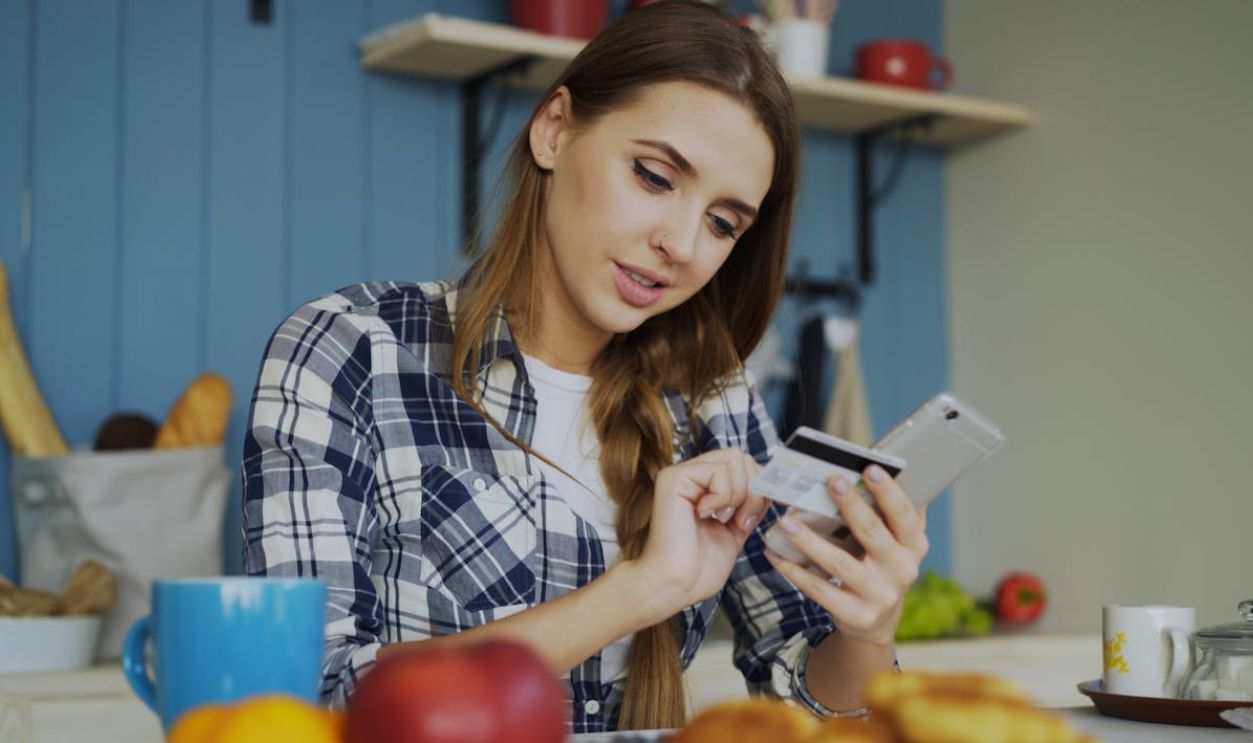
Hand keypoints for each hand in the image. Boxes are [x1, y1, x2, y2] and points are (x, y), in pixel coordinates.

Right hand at [636, 448, 770, 612]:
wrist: (674, 586)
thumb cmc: (699, 568)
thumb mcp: (736, 530)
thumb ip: (750, 504)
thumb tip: (771, 483)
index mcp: (705, 486)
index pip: (744, 464)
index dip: (761, 484)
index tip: (757, 515)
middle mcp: (692, 475)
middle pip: (741, 457)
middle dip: (753, 490)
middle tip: (740, 520)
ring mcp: (682, 474)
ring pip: (734, 460)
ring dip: (740, 495)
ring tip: (724, 520)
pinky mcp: (673, 478)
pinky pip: (717, 471)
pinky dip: (723, 496)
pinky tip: (706, 515)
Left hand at [765, 465, 928, 646]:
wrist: (876, 620)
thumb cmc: (880, 563)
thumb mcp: (895, 541)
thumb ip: (888, 511)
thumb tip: (871, 464)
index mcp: (914, 546)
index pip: (904, 515)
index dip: (889, 492)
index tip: (870, 468)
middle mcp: (902, 570)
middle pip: (872, 533)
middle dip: (851, 505)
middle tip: (830, 481)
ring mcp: (880, 595)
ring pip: (840, 563)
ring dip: (810, 540)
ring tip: (786, 520)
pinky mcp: (856, 615)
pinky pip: (820, 590)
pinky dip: (795, 571)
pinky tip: (775, 554)